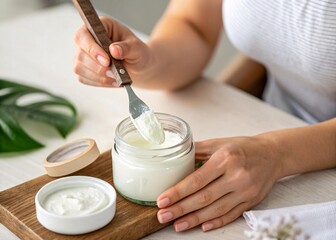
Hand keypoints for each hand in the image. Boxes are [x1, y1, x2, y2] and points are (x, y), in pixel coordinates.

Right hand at [73, 17, 151, 86]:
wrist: (138, 67)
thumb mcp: (138, 48)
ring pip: (79, 68)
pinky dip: (99, 83)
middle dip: (98, 67)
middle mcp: (87, 39)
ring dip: (98, 77)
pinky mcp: (83, 69)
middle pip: (80, 54)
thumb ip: (127, 48)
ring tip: (116, 78)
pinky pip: (84, 78)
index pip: (84, 35)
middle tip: (114, 73)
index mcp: (99, 26)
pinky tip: (112, 81)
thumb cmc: (138, 53)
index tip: (106, 61)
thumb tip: (114, 50)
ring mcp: (83, 54)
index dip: (92, 49)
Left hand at [156, 136, 280, 231]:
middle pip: (204, 198)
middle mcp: (236, 176)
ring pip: (216, 210)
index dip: (178, 192)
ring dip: (194, 219)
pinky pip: (231, 215)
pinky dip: (216, 222)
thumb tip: (174, 157)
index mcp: (225, 159)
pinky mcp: (251, 201)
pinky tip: (202, 226)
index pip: (197, 179)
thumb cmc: (244, 147)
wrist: (273, 154)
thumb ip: (197, 150)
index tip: (162, 200)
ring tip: (177, 224)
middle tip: (163, 215)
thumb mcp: (220, 143)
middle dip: (180, 209)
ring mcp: (245, 191)